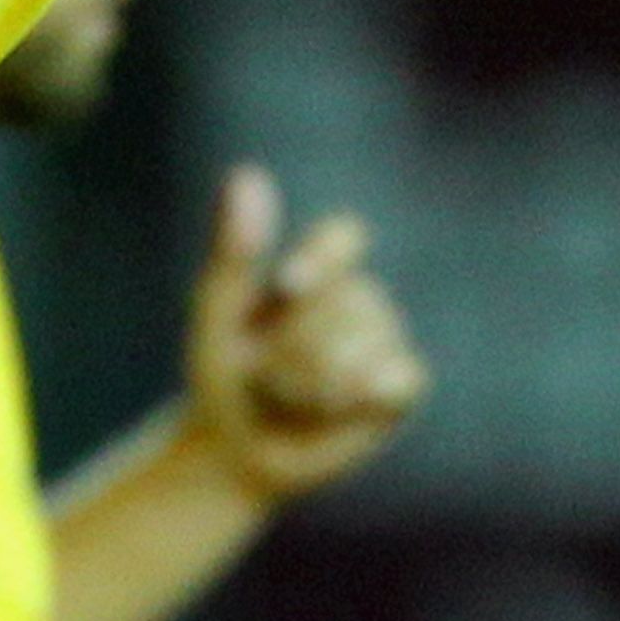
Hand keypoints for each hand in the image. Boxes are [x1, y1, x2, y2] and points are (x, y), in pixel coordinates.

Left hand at [180, 164, 427, 504]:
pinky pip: (399, 379)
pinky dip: (361, 396)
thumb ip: (237, 247)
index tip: (287, 286)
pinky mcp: (401, 388)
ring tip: (291, 398)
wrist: (237, 448)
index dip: (322, 260)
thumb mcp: (218, 309)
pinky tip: (340, 404)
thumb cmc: (223, 369)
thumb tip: (247, 173)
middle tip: (263, 374)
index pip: (342, 239)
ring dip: (311, 385)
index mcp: (316, 267)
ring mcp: (385, 341)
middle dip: (288, 350)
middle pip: (337, 307)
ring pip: (361, 349)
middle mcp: (358, 296)